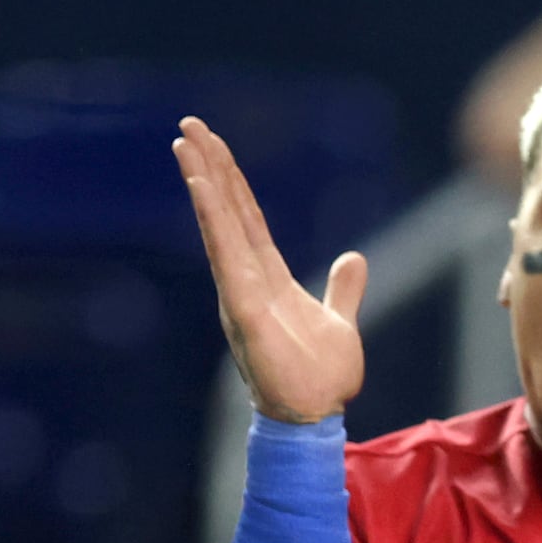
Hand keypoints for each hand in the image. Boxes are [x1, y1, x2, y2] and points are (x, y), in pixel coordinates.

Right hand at [177, 118, 367, 424]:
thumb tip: (355, 259)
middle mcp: (247, 279)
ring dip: (204, 184)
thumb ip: (343, 290)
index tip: (214, 145)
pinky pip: (226, 257)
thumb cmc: (320, 378)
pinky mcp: (244, 310)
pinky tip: (202, 188)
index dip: (232, 182)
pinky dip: (214, 221)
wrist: (315, 417)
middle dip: (209, 167)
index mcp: (268, 278)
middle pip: (226, 212)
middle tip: (189, 125)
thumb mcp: (340, 322)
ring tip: (185, 144)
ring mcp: (241, 292)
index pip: (247, 219)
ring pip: (220, 227)